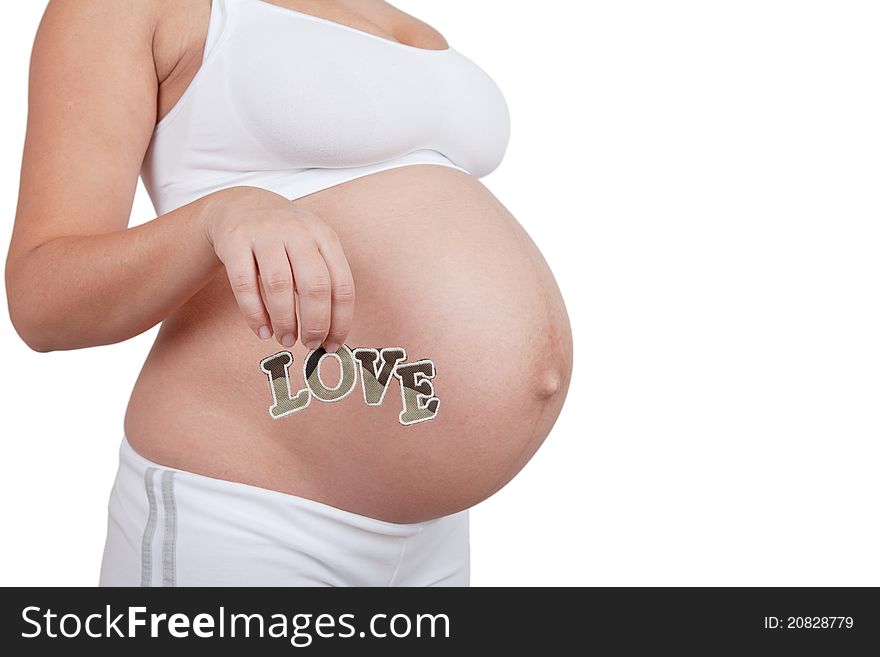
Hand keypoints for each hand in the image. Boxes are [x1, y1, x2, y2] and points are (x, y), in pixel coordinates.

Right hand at [203, 186, 354, 351]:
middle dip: (315, 323)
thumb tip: (331, 332)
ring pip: (279, 285)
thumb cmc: (284, 237)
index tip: (333, 343)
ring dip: (285, 320)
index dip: (340, 320)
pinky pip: (245, 285)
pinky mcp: (235, 242)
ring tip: (286, 339)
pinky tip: (262, 330)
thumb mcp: (312, 247)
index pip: (342, 285)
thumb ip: (324, 281)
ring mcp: (265, 235)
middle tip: (310, 344)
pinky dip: (255, 314)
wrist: (240, 205)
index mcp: (324, 237)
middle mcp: (297, 233)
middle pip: (315, 286)